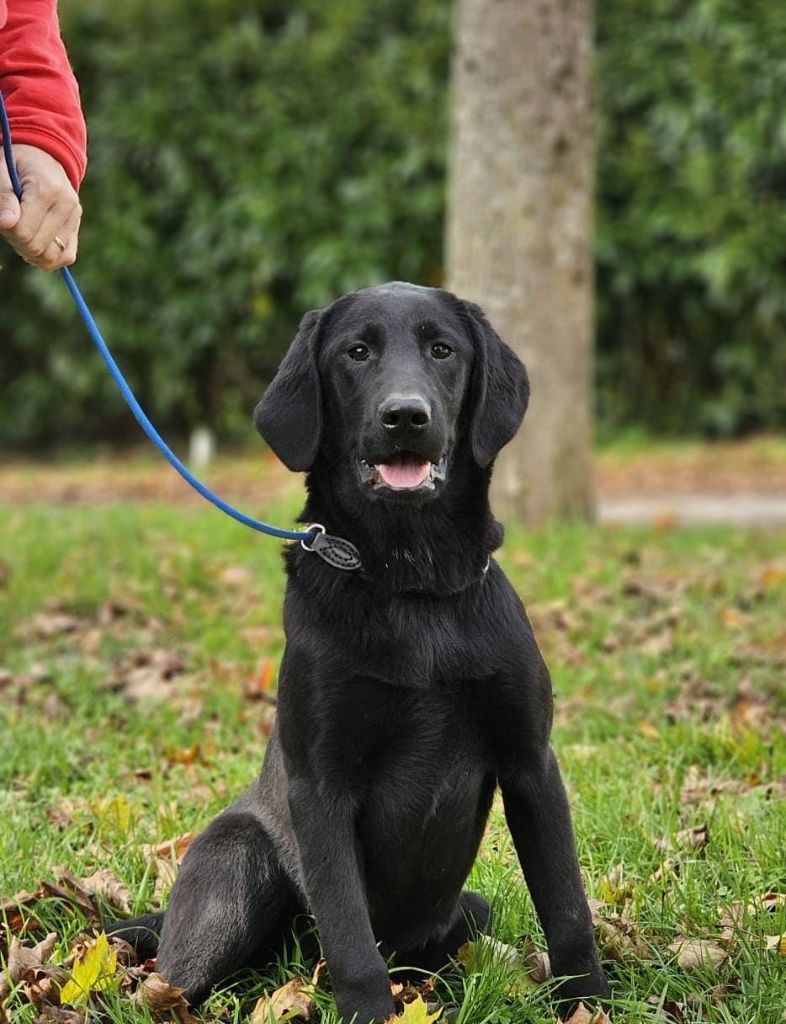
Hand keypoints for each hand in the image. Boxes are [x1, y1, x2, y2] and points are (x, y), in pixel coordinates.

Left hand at [0, 143, 81, 269]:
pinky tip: (36, 246)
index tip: (4, 218)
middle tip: (11, 226)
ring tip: (23, 235)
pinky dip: (49, 258)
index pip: (24, 232)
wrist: (43, 156)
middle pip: (37, 247)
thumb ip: (3, 196)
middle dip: (18, 242)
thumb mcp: (2, 171)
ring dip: (31, 253)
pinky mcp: (77, 228)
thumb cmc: (17, 163)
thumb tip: (6, 224)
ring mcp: (75, 218)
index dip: (8, 231)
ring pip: (51, 257)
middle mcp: (67, 206)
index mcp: (47, 190)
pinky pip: (66, 257)